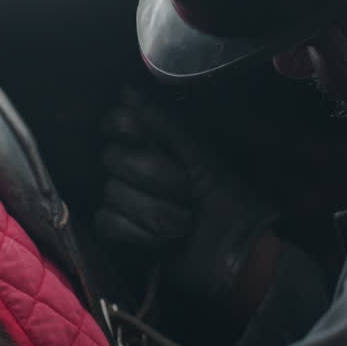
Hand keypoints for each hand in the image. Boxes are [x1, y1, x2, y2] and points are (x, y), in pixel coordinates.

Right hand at [94, 87, 280, 306]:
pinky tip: (164, 243)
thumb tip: (126, 90)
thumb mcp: (202, 157)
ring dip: (156, 211)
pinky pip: (107, 224)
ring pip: (112, 193)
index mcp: (154, 145)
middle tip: (187, 192)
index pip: (113, 123)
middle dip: (155, 176)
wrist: (239, 254)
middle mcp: (132, 171)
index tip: (141, 135)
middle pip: (112, 158)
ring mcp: (122, 204)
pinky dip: (140, 235)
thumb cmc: (229, 201)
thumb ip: (165, 124)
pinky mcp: (118, 236)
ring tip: (184, 223)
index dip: (122, 127)